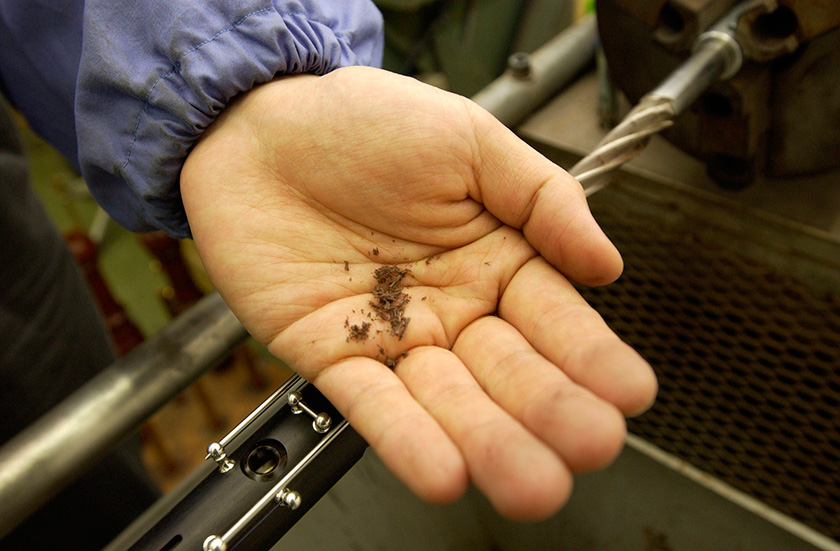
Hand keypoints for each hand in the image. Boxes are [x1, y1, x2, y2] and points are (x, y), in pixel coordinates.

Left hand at [181, 67, 655, 519]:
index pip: (554, 318)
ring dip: (488, 442)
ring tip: (531, 484)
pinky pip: (371, 402)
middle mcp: (452, 308)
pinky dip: (406, 439)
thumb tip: (607, 262)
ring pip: (447, 400)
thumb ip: (543, 198)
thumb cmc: (366, 123)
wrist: (263, 126)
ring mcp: (393, 336)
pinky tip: (446, 473)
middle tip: (589, 446)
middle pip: (509, 371)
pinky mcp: (331, 353)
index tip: (629, 393)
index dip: (591, 355)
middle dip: (550, 411)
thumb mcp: (469, 140)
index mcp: (496, 259)